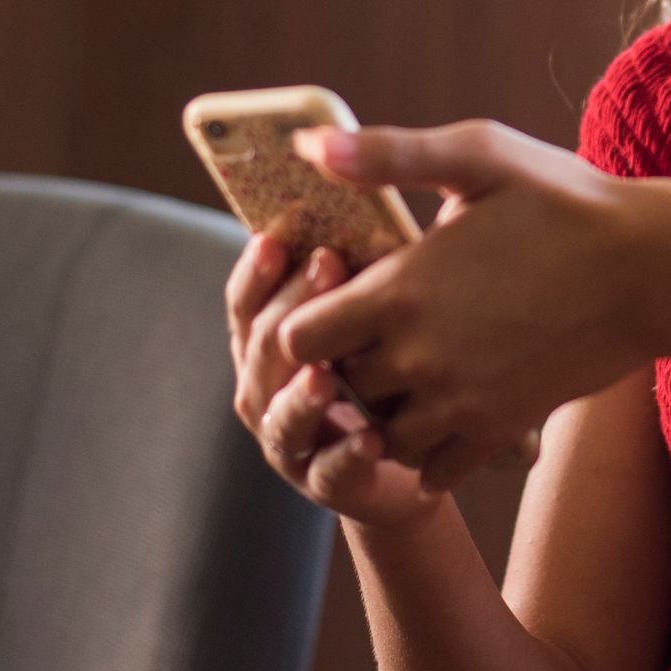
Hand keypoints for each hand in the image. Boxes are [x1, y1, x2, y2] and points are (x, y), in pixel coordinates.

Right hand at [227, 236, 436, 527]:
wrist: (423, 453)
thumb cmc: (400, 359)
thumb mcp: (380, 311)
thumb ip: (362, 271)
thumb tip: (365, 185)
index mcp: (268, 340)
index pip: (246, 303)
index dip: (256, 273)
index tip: (275, 239)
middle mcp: (265, 390)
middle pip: (263, 350)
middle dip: (293, 309)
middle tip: (327, 266)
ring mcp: (290, 442)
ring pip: (282, 415)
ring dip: (302, 392)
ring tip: (325, 373)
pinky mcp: (326, 486)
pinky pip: (331, 472)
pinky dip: (347, 456)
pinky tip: (371, 438)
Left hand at [276, 120, 651, 496]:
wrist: (652, 269)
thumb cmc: (564, 202)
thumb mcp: (478, 156)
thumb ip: (388, 154)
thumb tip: (306, 146)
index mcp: (400, 289)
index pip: (299, 338)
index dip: (307, 321)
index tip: (336, 300)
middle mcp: (420, 356)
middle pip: (337, 391)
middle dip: (342, 370)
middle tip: (371, 339)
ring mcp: (461, 401)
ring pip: (382, 437)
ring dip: (384, 414)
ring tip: (408, 377)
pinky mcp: (502, 427)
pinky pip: (437, 470)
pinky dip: (432, 452)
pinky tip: (447, 413)